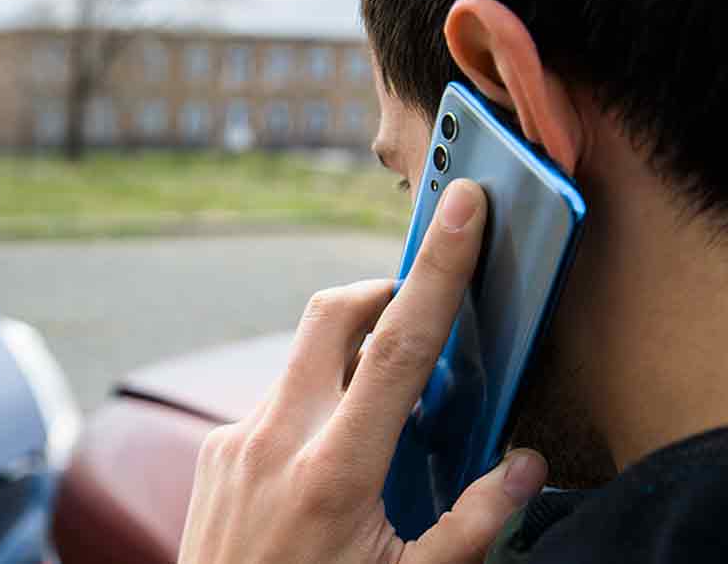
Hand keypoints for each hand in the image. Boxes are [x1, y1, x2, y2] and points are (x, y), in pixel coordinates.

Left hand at [178, 180, 546, 563]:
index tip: (462, 209)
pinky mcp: (214, 448)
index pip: (398, 347)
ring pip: (302, 360)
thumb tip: (520, 466)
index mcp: (334, 472)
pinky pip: (275, 400)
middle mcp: (276, 440)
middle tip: (413, 315)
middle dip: (378, 292)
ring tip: (372, 424)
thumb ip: (472, 525)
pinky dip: (312, 405)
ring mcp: (236, 440)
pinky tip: (322, 459)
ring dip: (345, 364)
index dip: (438, 270)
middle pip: (329, 314)